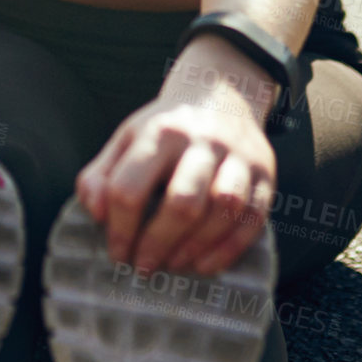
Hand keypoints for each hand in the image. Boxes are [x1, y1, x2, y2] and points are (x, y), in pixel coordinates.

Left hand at [75, 55, 276, 276]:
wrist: (221, 94)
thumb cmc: (165, 130)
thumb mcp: (126, 141)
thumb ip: (100, 176)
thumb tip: (96, 213)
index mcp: (160, 132)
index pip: (131, 188)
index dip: (119, 229)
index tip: (117, 252)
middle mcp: (203, 140)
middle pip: (182, 202)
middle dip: (158, 243)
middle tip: (144, 267)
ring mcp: (239, 156)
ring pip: (224, 209)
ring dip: (195, 247)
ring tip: (174, 264)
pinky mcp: (265, 173)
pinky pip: (254, 218)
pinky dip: (229, 248)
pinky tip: (205, 264)